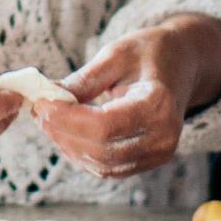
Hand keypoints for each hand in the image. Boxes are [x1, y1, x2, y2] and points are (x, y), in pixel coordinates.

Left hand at [32, 17, 220, 179]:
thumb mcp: (115, 54)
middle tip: (38, 111)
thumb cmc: (149, 52)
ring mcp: (158, 154)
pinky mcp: (148, 161)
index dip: (68, 120)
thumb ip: (83, 80)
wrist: (181, 62)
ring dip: (68, 146)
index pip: (105, 126)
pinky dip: (82, 154)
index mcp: (159, 105)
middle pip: (101, 150)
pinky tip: (65, 132)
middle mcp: (164, 137)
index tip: (42, 103)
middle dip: (63, 133)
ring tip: (48, 119)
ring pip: (102, 165)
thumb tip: (47, 97)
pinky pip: (108, 168)